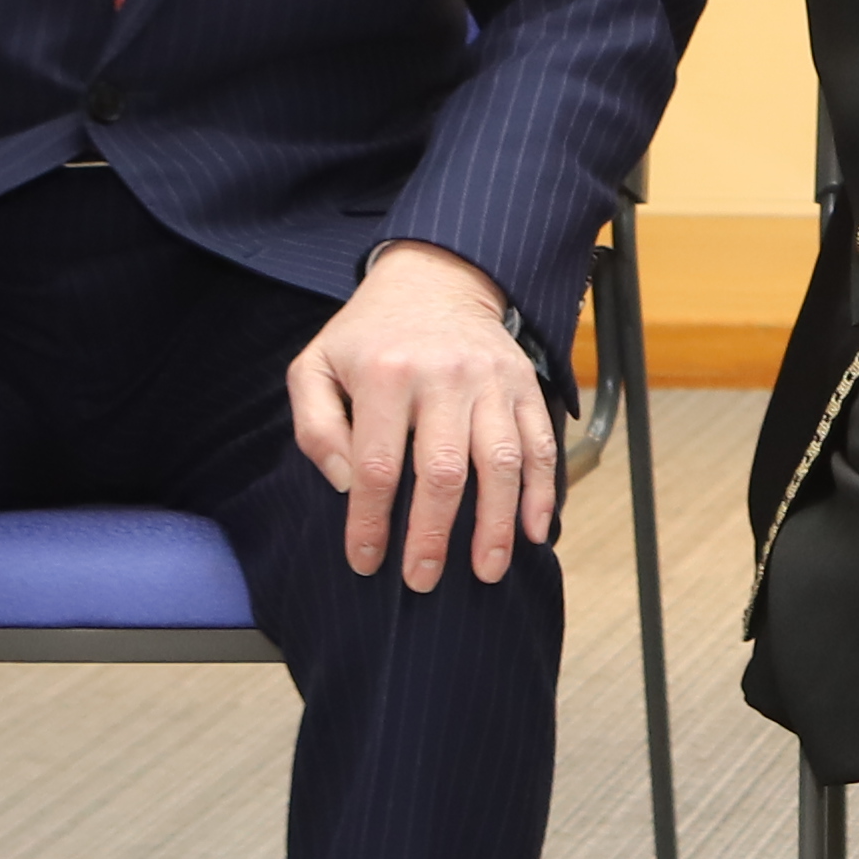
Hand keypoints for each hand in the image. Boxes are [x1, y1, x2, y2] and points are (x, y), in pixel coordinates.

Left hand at [288, 240, 554, 587]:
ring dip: (496, 523)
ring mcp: (491, 380)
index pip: (376, 465)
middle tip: (424, 580)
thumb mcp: (316, 365)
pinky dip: (543, 490)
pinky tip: (536, 531)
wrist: (436, 278)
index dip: (370, 521)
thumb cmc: (369, 335)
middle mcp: (443, 377)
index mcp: (385, 375)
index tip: (367, 562)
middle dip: (434, 535)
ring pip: (499, 462)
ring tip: (488, 571)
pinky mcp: (525, 383)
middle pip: (442, 471)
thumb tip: (342, 483)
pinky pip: (540, 442)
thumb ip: (314, 426)